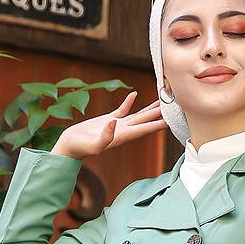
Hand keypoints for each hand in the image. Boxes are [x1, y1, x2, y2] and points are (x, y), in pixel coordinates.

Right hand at [50, 91, 164, 159]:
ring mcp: (117, 125)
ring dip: (149, 109)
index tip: (171, 120)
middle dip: (160, 114)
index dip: (158, 124)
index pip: (144, 129)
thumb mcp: (93, 144)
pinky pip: (122, 110)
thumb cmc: (80, 148)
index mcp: (123, 136)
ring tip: (162, 101)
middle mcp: (124, 131)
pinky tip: (134, 95)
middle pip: (146, 121)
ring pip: (138, 115)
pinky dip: (129, 102)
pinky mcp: (108, 120)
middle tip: (174, 106)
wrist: (70, 146)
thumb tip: (114, 123)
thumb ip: (105, 136)